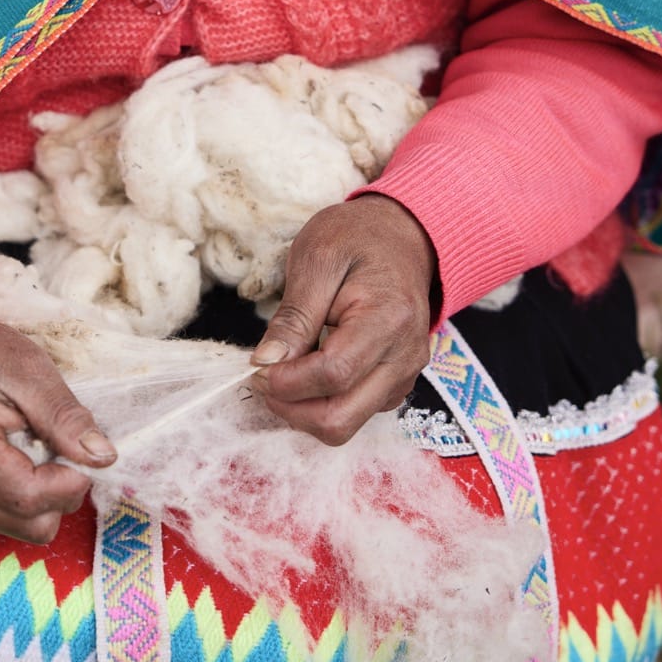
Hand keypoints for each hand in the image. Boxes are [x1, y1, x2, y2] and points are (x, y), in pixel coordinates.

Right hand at [0, 288, 114, 543]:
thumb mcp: (29, 370)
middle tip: (55, 444)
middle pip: (30, 525)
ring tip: (30, 447)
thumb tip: (102, 458)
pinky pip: (4, 521)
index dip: (70, 481)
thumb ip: (65, 417)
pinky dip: (21, 498)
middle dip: (59, 491)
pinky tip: (12, 459)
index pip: (29, 498)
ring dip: (42, 496)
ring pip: (21, 529)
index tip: (80, 449)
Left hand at [251, 195, 438, 444]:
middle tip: (263, 377)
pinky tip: (307, 372)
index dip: (287, 382)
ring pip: (346, 424)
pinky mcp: (396, 385)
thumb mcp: (315, 260)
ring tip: (284, 371)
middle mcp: (404, 357)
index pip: (333, 374)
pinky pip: (356, 413)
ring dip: (304, 409)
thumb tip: (266, 363)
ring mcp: (404, 375)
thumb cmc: (357, 239)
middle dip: (291, 408)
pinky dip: (322, 403)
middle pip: (341, 418)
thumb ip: (293, 317)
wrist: (402, 237)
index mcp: (388, 319)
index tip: (257, 366)